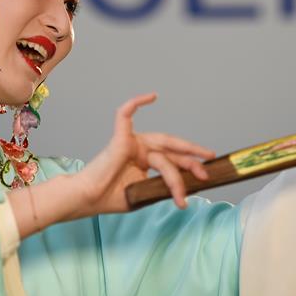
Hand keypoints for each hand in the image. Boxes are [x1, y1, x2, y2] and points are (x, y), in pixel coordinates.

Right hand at [72, 94, 215, 213]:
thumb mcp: (144, 193)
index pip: (171, 159)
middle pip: (172, 150)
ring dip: (181, 164)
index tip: (205, 176)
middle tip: (208, 171)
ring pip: (163, 150)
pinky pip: (126, 114)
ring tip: (199, 174)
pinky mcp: (120, 137)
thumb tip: (184, 189)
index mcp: (143, 160)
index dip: (189, 166)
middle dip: (193, 160)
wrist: (87, 199)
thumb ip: (161, 187)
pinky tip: (152, 96)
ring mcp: (131, 141)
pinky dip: (136, 102)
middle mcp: (140, 148)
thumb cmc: (108, 198)